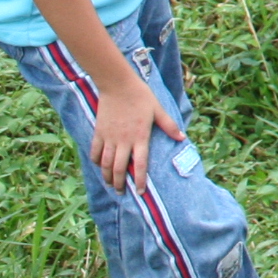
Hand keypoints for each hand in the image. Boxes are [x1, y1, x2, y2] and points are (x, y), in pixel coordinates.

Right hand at [91, 74, 183, 192]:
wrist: (118, 84)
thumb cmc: (141, 96)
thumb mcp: (158, 110)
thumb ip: (169, 125)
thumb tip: (182, 138)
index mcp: (140, 137)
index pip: (141, 164)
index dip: (141, 180)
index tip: (141, 192)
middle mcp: (124, 141)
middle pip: (120, 169)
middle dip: (121, 184)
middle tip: (123, 193)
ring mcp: (109, 137)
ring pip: (106, 164)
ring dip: (108, 177)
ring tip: (111, 185)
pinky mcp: (99, 132)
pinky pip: (95, 152)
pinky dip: (96, 162)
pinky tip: (100, 167)